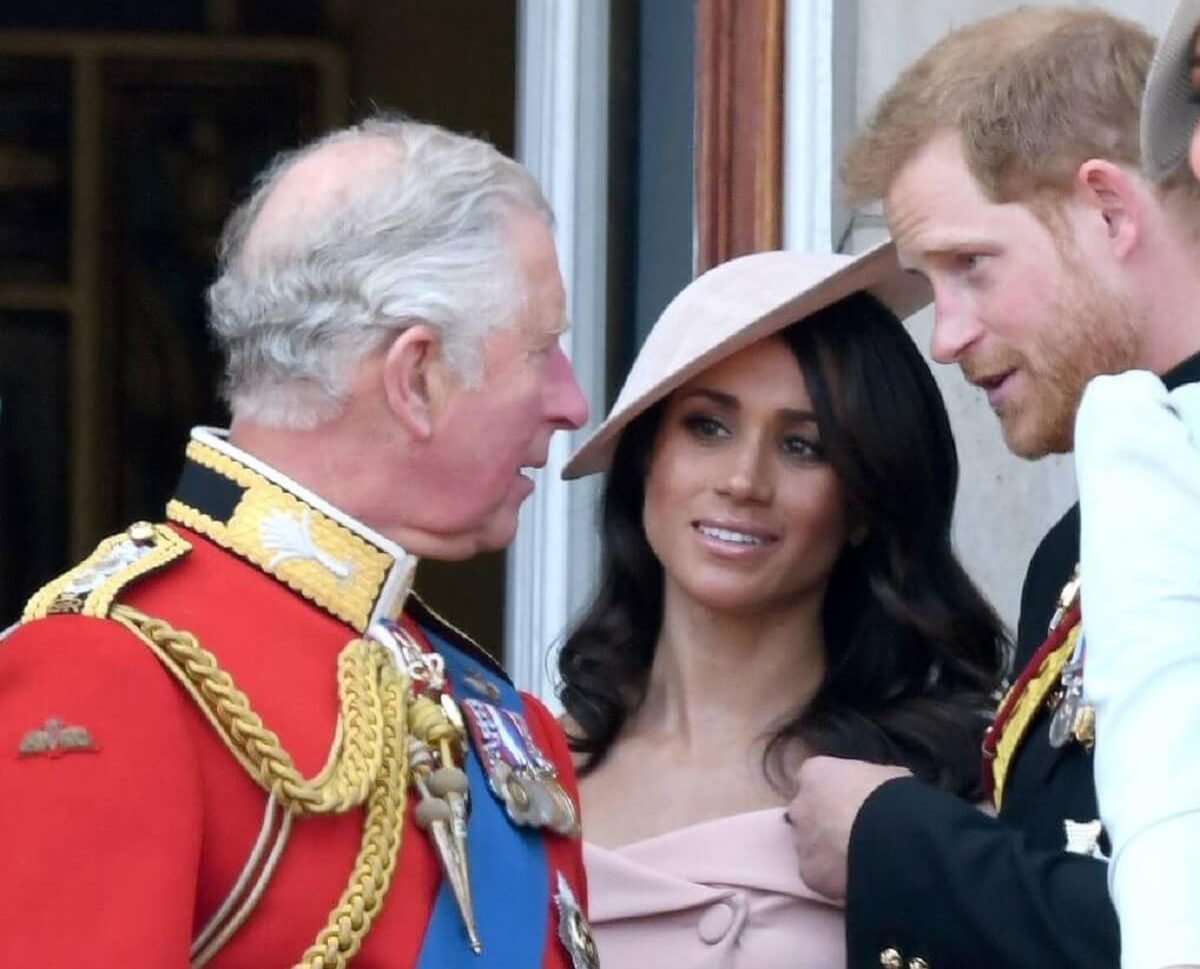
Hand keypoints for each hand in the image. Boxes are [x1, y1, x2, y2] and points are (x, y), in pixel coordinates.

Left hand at [787, 755, 910, 900]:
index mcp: (816, 773)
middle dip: (824, 822)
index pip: (814, 780)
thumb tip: (876, 793)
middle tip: (854, 833)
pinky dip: (834, 879)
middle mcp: (800, 806)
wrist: (895, 841)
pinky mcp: (809, 874)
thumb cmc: (894, 797)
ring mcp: (801, 841)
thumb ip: (869, 783)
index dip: (832, 793)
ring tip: (861, 860)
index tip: (849, 803)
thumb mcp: (888, 776)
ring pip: (810, 847)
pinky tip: (859, 879)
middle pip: (806, 814)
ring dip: (828, 852)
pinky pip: (820, 876)